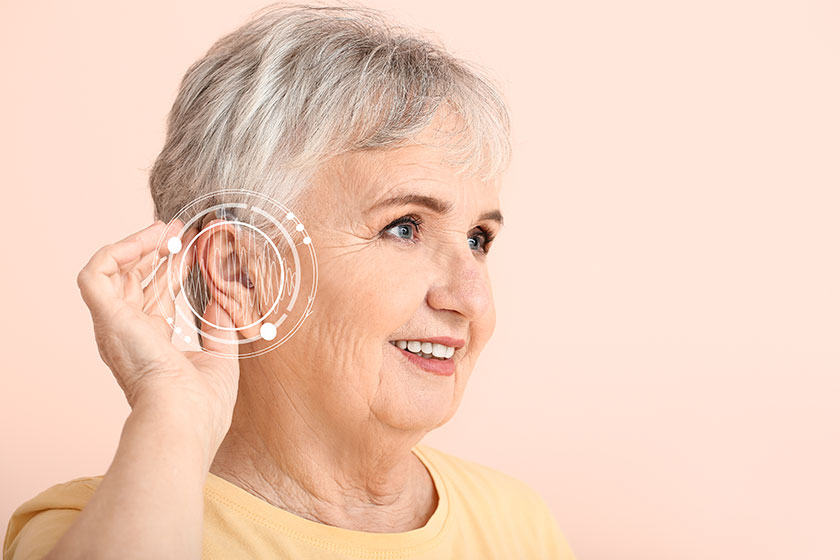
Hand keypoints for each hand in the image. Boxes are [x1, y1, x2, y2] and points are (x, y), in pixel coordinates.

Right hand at [76, 220, 239, 448]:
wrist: (184, 417)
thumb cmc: (202, 404)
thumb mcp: (221, 360)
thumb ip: (220, 329)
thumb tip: (220, 302)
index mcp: (153, 346)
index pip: (157, 297)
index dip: (174, 270)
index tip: (193, 247)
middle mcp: (129, 334)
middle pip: (136, 281)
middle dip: (158, 252)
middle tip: (181, 228)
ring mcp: (115, 325)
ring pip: (114, 273)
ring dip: (140, 245)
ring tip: (167, 227)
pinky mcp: (107, 317)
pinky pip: (97, 272)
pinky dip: (119, 250)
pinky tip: (149, 239)